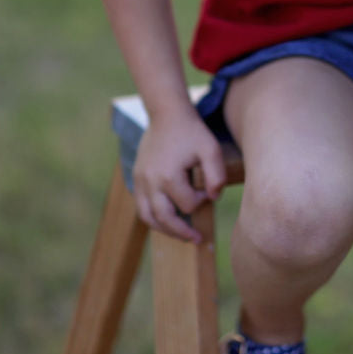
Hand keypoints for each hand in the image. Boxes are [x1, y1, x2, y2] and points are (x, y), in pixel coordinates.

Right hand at [131, 104, 226, 241]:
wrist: (167, 114)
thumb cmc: (191, 132)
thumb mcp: (211, 150)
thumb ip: (216, 176)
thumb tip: (214, 198)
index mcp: (169, 176)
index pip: (188, 204)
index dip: (202, 200)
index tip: (207, 190)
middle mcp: (151, 182)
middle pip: (164, 218)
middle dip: (181, 231)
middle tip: (196, 239)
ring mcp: (140, 180)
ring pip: (148, 216)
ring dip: (164, 229)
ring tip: (179, 235)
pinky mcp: (136, 177)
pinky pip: (140, 205)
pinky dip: (152, 217)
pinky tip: (165, 219)